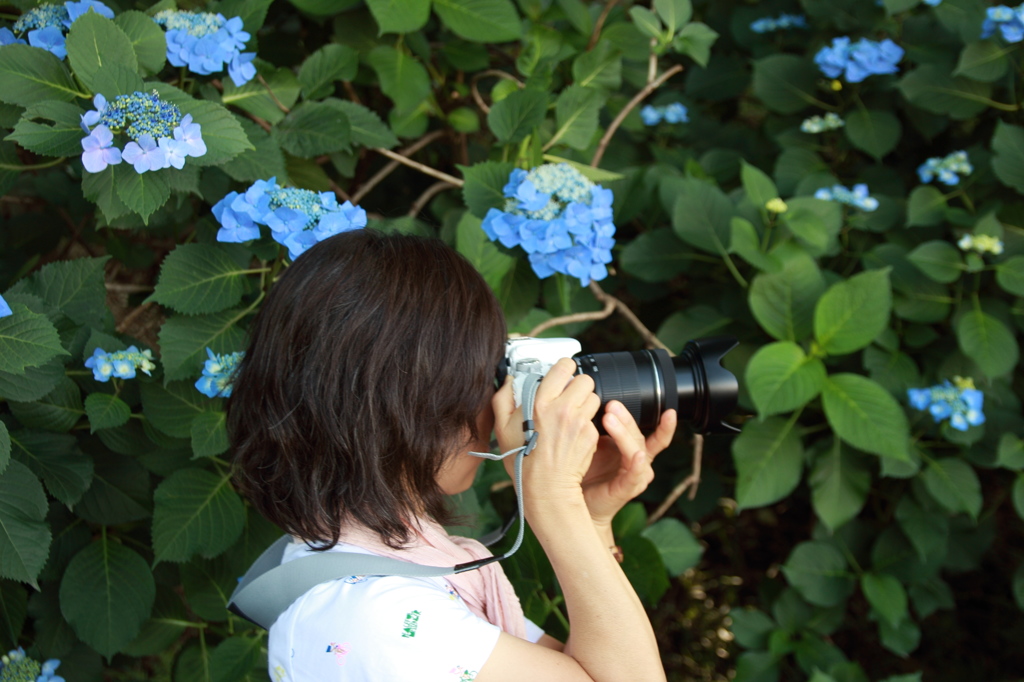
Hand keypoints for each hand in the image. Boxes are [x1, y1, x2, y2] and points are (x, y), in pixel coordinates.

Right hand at [492, 358, 601, 506]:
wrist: (545, 488)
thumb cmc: (522, 460)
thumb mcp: (502, 427)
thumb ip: (503, 397)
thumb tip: (509, 381)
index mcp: (541, 401)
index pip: (565, 366)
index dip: (564, 369)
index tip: (560, 376)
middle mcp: (564, 409)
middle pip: (584, 380)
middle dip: (577, 386)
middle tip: (567, 397)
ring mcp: (580, 422)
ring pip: (594, 397)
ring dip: (584, 403)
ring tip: (571, 416)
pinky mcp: (591, 435)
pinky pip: (594, 419)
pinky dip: (586, 423)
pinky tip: (572, 435)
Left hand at [582, 401, 675, 528]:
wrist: (574, 501)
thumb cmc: (584, 472)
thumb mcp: (592, 443)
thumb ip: (598, 426)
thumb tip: (592, 399)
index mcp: (633, 449)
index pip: (651, 431)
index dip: (661, 421)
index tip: (666, 407)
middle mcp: (639, 462)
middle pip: (639, 436)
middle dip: (627, 419)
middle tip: (612, 404)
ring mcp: (635, 476)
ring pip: (636, 451)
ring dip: (624, 434)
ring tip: (609, 419)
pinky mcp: (626, 489)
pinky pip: (634, 476)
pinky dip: (637, 465)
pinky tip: (636, 455)